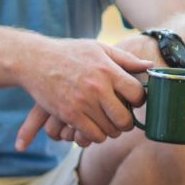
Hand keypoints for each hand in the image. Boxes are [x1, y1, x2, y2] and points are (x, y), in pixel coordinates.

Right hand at [13, 37, 151, 151]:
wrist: (34, 60)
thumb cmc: (69, 52)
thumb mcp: (98, 49)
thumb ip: (125, 59)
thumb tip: (150, 66)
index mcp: (108, 70)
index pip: (137, 94)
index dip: (139, 101)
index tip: (133, 101)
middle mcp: (97, 88)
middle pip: (125, 119)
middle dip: (127, 123)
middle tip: (122, 120)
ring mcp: (83, 103)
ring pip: (109, 130)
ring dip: (110, 130)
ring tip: (106, 123)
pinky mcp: (69, 114)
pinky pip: (92, 135)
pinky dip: (95, 135)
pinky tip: (92, 127)